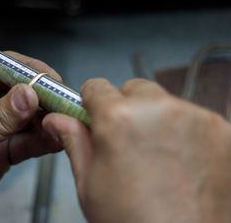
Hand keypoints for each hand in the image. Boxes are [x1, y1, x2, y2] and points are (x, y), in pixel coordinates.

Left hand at [0, 51, 61, 221]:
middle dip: (42, 96)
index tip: (50, 79)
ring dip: (45, 120)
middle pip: (17, 90)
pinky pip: (24, 141)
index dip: (27, 71)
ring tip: (64, 123)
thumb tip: (28, 94)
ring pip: (25, 116)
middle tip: (64, 103)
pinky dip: (41, 141)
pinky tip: (54, 140)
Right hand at [43, 78, 230, 222]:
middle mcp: (159, 110)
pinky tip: (179, 161)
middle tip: (126, 140)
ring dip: (155, 119)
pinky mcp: (221, 129)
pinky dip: (184, 132)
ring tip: (155, 157)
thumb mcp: (90, 185)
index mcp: (119, 120)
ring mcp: (194, 117)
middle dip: (125, 108)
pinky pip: (192, 117)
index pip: (97, 86)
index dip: (91, 102)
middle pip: (133, 89)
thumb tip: (57, 121)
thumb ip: (74, 142)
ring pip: (164, 102)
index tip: (94, 114)